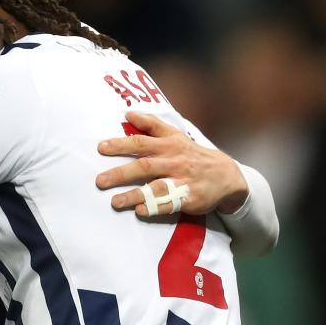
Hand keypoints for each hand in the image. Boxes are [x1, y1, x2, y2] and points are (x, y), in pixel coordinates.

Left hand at [94, 112, 247, 216]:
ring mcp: (182, 180)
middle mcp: (174, 161)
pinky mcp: (189, 198)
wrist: (226, 174)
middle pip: (145, 166)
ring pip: (156, 187)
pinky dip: (155, 207)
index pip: (142, 142)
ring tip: (114, 202)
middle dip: (120, 173)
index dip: (121, 143)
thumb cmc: (192, 154)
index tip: (101, 147)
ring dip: (134, 195)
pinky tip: (140, 211)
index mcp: (169, 144)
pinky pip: (170, 204)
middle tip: (99, 180)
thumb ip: (152, 125)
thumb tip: (128, 114)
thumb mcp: (175, 135)